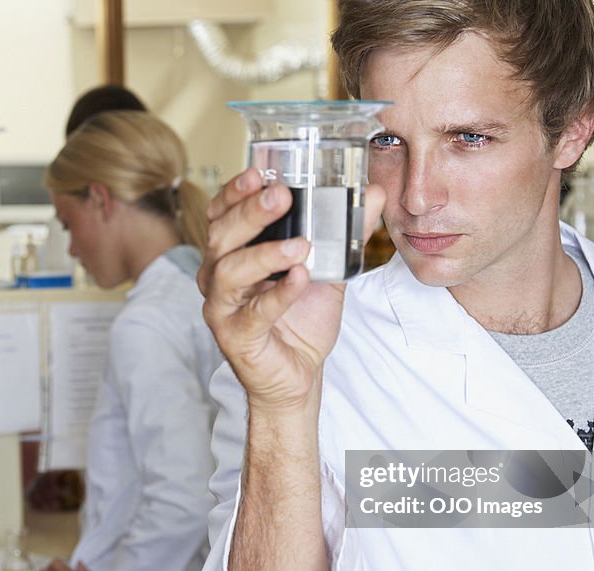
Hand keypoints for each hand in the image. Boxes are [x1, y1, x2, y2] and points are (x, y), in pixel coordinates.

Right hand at [200, 168, 384, 411]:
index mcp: (232, 253)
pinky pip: (254, 313)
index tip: (259, 173)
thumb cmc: (300, 319)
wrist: (297, 375)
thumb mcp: (327, 268)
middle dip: (250, 213)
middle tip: (281, 197)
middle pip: (221, 236)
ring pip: (229, 272)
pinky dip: (278, 295)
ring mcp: (222, 308)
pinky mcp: (237, 337)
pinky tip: (300, 279)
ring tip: (299, 245)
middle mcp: (218, 277)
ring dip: (264, 254)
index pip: (222, 213)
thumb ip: (345, 231)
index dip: (236, 192)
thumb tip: (375, 193)